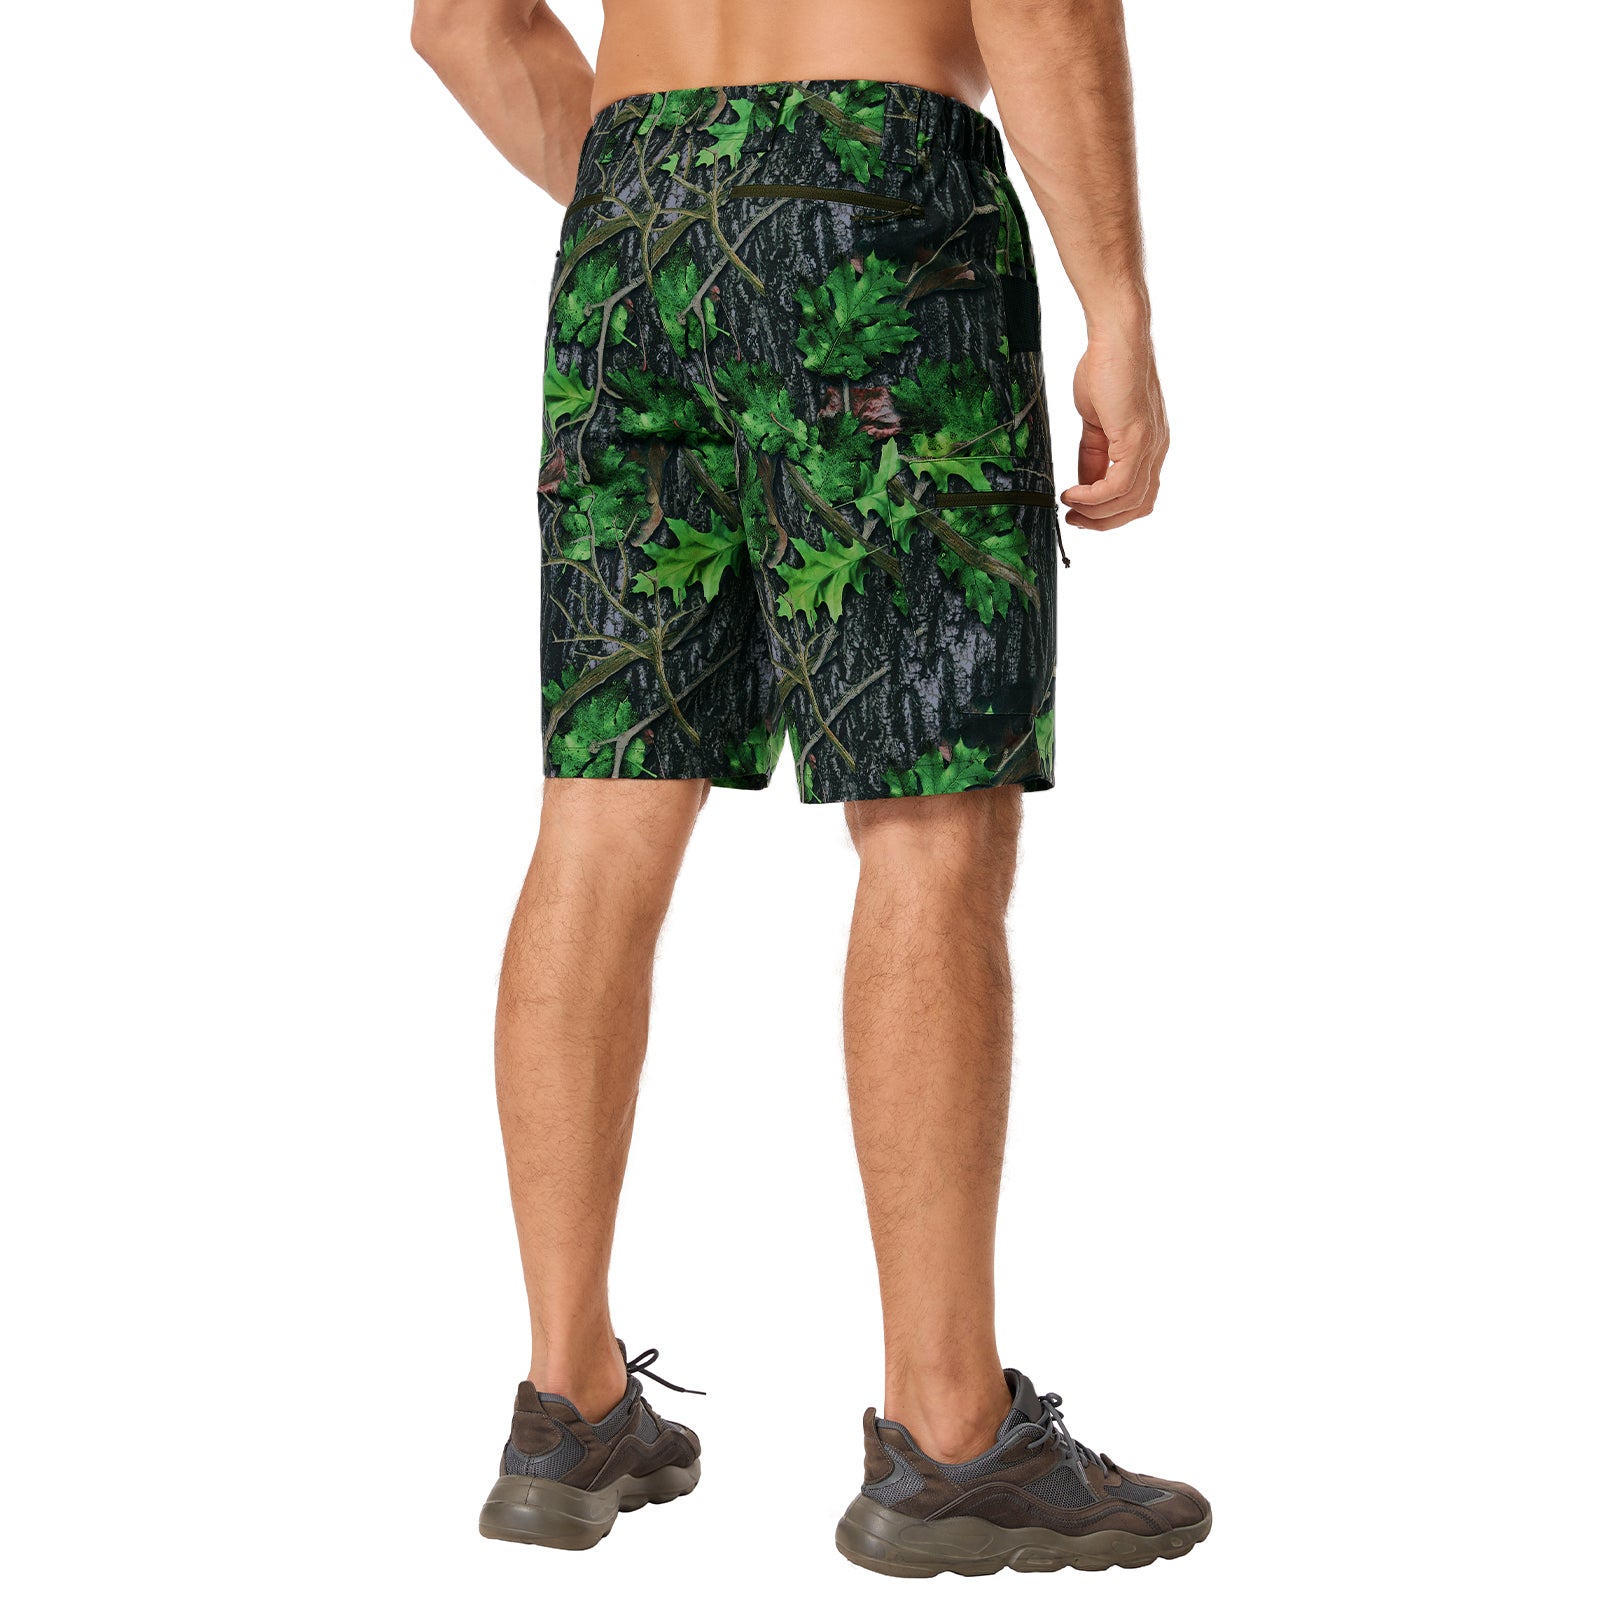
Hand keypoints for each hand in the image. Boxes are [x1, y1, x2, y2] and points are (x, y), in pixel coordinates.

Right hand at [1060, 332, 1168, 529]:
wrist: (1116, 338)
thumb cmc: (1106, 369)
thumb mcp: (1096, 423)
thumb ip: (1093, 456)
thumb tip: (1084, 485)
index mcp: (1149, 446)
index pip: (1139, 496)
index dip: (1110, 513)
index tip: (1080, 513)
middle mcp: (1156, 450)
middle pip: (1138, 506)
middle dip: (1104, 522)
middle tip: (1074, 520)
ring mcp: (1150, 445)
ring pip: (1129, 501)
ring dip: (1095, 512)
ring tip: (1069, 507)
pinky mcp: (1137, 439)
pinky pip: (1119, 485)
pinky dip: (1094, 497)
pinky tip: (1073, 493)